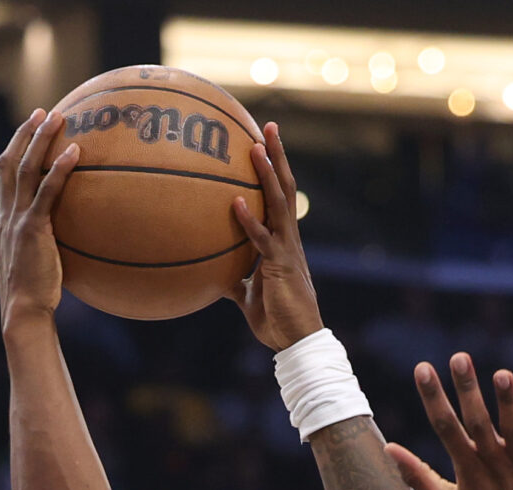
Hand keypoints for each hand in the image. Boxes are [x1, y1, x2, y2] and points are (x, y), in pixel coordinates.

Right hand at [0, 109, 77, 327]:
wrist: (23, 312)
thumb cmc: (33, 296)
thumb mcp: (33, 263)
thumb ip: (42, 244)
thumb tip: (65, 236)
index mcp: (1, 222)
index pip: (5, 177)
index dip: (16, 150)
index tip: (31, 130)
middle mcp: (4, 215)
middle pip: (9, 163)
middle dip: (24, 134)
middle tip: (42, 112)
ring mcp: (16, 220)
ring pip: (26, 169)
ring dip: (40, 139)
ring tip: (57, 117)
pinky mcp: (31, 229)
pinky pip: (47, 192)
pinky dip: (60, 169)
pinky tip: (76, 152)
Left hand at [227, 123, 323, 351]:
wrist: (296, 341)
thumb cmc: (276, 319)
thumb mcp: (249, 296)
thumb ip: (236, 279)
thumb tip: (216, 275)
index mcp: (283, 240)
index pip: (280, 197)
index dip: (274, 170)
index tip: (264, 143)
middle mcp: (288, 238)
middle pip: (284, 187)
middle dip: (277, 156)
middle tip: (268, 125)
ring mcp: (286, 249)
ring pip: (278, 203)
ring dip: (267, 174)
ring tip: (255, 147)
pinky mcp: (280, 266)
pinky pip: (261, 240)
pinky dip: (248, 221)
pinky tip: (233, 204)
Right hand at [388, 354, 512, 489]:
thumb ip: (417, 476)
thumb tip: (388, 449)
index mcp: (467, 470)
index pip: (445, 427)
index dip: (432, 396)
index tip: (422, 368)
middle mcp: (494, 464)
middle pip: (478, 421)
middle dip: (467, 389)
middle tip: (459, 357)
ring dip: (508, 401)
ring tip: (501, 374)